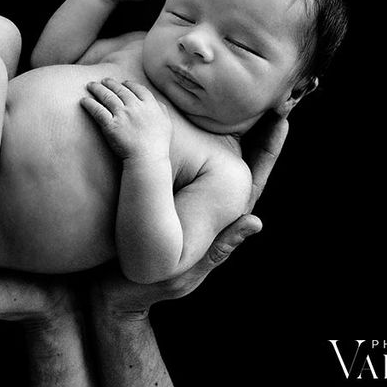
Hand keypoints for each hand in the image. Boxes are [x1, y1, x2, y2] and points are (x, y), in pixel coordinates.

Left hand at [81, 78, 172, 160]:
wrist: (147, 159)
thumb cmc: (158, 145)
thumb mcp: (166, 123)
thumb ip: (161, 110)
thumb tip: (156, 102)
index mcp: (150, 105)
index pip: (137, 88)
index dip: (129, 84)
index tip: (123, 83)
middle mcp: (135, 107)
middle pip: (120, 90)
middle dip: (110, 83)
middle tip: (104, 81)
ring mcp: (122, 115)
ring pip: (107, 97)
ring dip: (97, 89)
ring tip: (90, 85)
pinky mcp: (110, 125)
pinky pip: (97, 111)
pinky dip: (90, 104)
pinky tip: (84, 100)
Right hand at [90, 114, 288, 317]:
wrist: (103, 292)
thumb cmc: (144, 290)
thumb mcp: (186, 274)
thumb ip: (219, 251)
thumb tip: (256, 222)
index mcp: (219, 221)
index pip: (253, 181)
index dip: (268, 150)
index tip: (282, 119)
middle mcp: (203, 204)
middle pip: (233, 158)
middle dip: (243, 127)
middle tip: (253, 94)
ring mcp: (180, 198)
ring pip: (202, 154)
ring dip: (210, 126)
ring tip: (214, 95)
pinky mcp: (154, 195)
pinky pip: (169, 160)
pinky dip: (175, 137)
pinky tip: (168, 113)